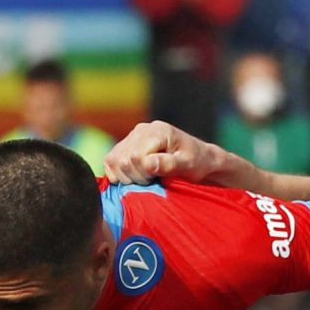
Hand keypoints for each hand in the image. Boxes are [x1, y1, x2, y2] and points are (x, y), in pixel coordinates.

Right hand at [105, 121, 241, 185]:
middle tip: (153, 180)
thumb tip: (147, 163)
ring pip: (112, 161)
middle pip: (122, 160)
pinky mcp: (125, 145)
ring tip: (146, 178)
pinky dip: (118, 174)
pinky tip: (135, 177)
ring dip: (127, 177)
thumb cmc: (197, 163)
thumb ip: (168, 164)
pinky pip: (109, 162)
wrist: (199, 160)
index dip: (144, 175)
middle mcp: (142, 130)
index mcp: (157, 131)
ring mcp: (132, 136)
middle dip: (136, 177)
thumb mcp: (188, 165)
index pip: (135, 157)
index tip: (158, 179)